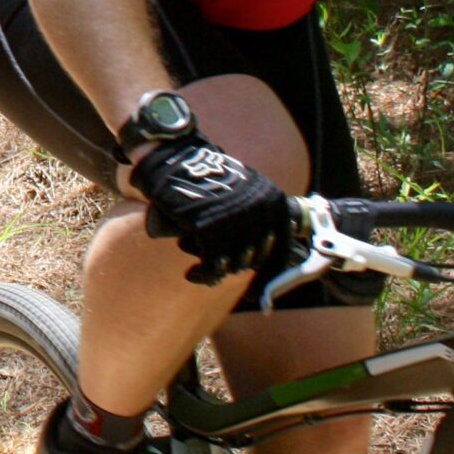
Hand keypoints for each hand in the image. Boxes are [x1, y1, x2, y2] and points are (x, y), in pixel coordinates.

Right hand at [130, 136, 292, 284]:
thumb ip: (255, 219)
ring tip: (201, 267)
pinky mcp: (211, 229)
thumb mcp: (241, 192)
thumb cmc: (203, 176)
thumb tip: (258, 259)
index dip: (271, 277)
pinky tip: (192, 275)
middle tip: (216, 267)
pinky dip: (202, 274)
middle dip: (234, 266)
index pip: (281, 250)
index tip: (260, 296)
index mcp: (273, 201)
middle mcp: (262, 211)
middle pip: (254, 258)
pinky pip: (212, 265)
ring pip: (234, 264)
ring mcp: (237, 220)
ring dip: (215, 269)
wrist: (171, 158)